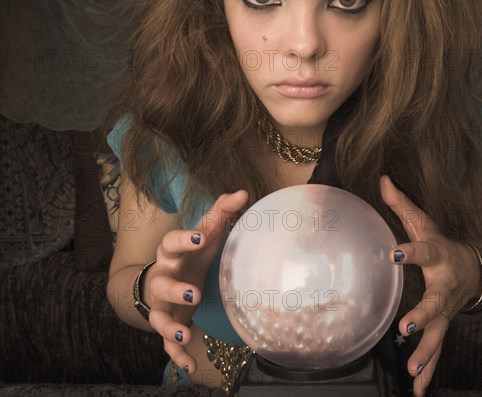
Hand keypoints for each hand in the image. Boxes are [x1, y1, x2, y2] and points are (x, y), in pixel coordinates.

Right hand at [146, 190, 247, 373]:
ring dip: (170, 326)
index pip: (172, 242)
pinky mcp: (167, 324)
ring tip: (186, 333)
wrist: (162, 280)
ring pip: (159, 316)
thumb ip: (220, 213)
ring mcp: (162, 304)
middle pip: (162, 282)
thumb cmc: (190, 254)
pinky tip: (188, 368)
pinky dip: (176, 355)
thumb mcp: (203, 234)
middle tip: (194, 293)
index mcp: (172, 252)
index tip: (200, 237)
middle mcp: (163, 277)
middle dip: (175, 288)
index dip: (184, 239)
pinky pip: (167, 343)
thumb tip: (243, 192)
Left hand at [380, 175, 481, 396]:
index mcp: (438, 256)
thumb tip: (382, 178)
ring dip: (426, 354)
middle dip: (423, 315)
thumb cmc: (442, 243)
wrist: (474, 270)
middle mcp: (444, 287)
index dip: (410, 251)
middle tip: (406, 327)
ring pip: (438, 334)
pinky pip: (437, 351)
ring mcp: (446, 311)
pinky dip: (428, 372)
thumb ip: (402, 204)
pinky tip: (417, 391)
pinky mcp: (443, 327)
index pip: (424, 251)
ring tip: (412, 371)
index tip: (392, 252)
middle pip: (436, 303)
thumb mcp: (425, 223)